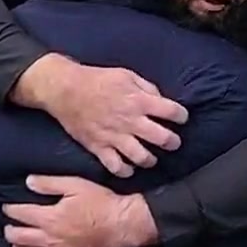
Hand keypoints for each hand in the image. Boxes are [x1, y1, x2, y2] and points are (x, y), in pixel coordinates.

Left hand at [3, 177, 154, 246]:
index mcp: (49, 218)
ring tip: (18, 244)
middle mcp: (49, 239)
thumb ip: (49, 184)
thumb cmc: (101, 203)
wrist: (124, 225)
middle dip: (10, 231)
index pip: (20, 214)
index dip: (10, 210)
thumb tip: (28, 182)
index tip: (7, 207)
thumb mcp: (75, 185)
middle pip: (18, 238)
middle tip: (10, 226)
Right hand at [12, 55, 188, 176]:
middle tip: (173, 142)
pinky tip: (129, 168)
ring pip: (141, 157)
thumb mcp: (126, 75)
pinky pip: (116, 166)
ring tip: (152, 158)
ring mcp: (114, 136)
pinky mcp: (99, 147)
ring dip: (151, 159)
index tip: (181, 118)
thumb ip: (147, 88)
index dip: (181, 116)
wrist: (65, 89)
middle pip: (162, 138)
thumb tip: (161, 101)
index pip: (172, 112)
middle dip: (173, 142)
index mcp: (139, 100)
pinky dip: (125, 171)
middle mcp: (130, 121)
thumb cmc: (97, 79)